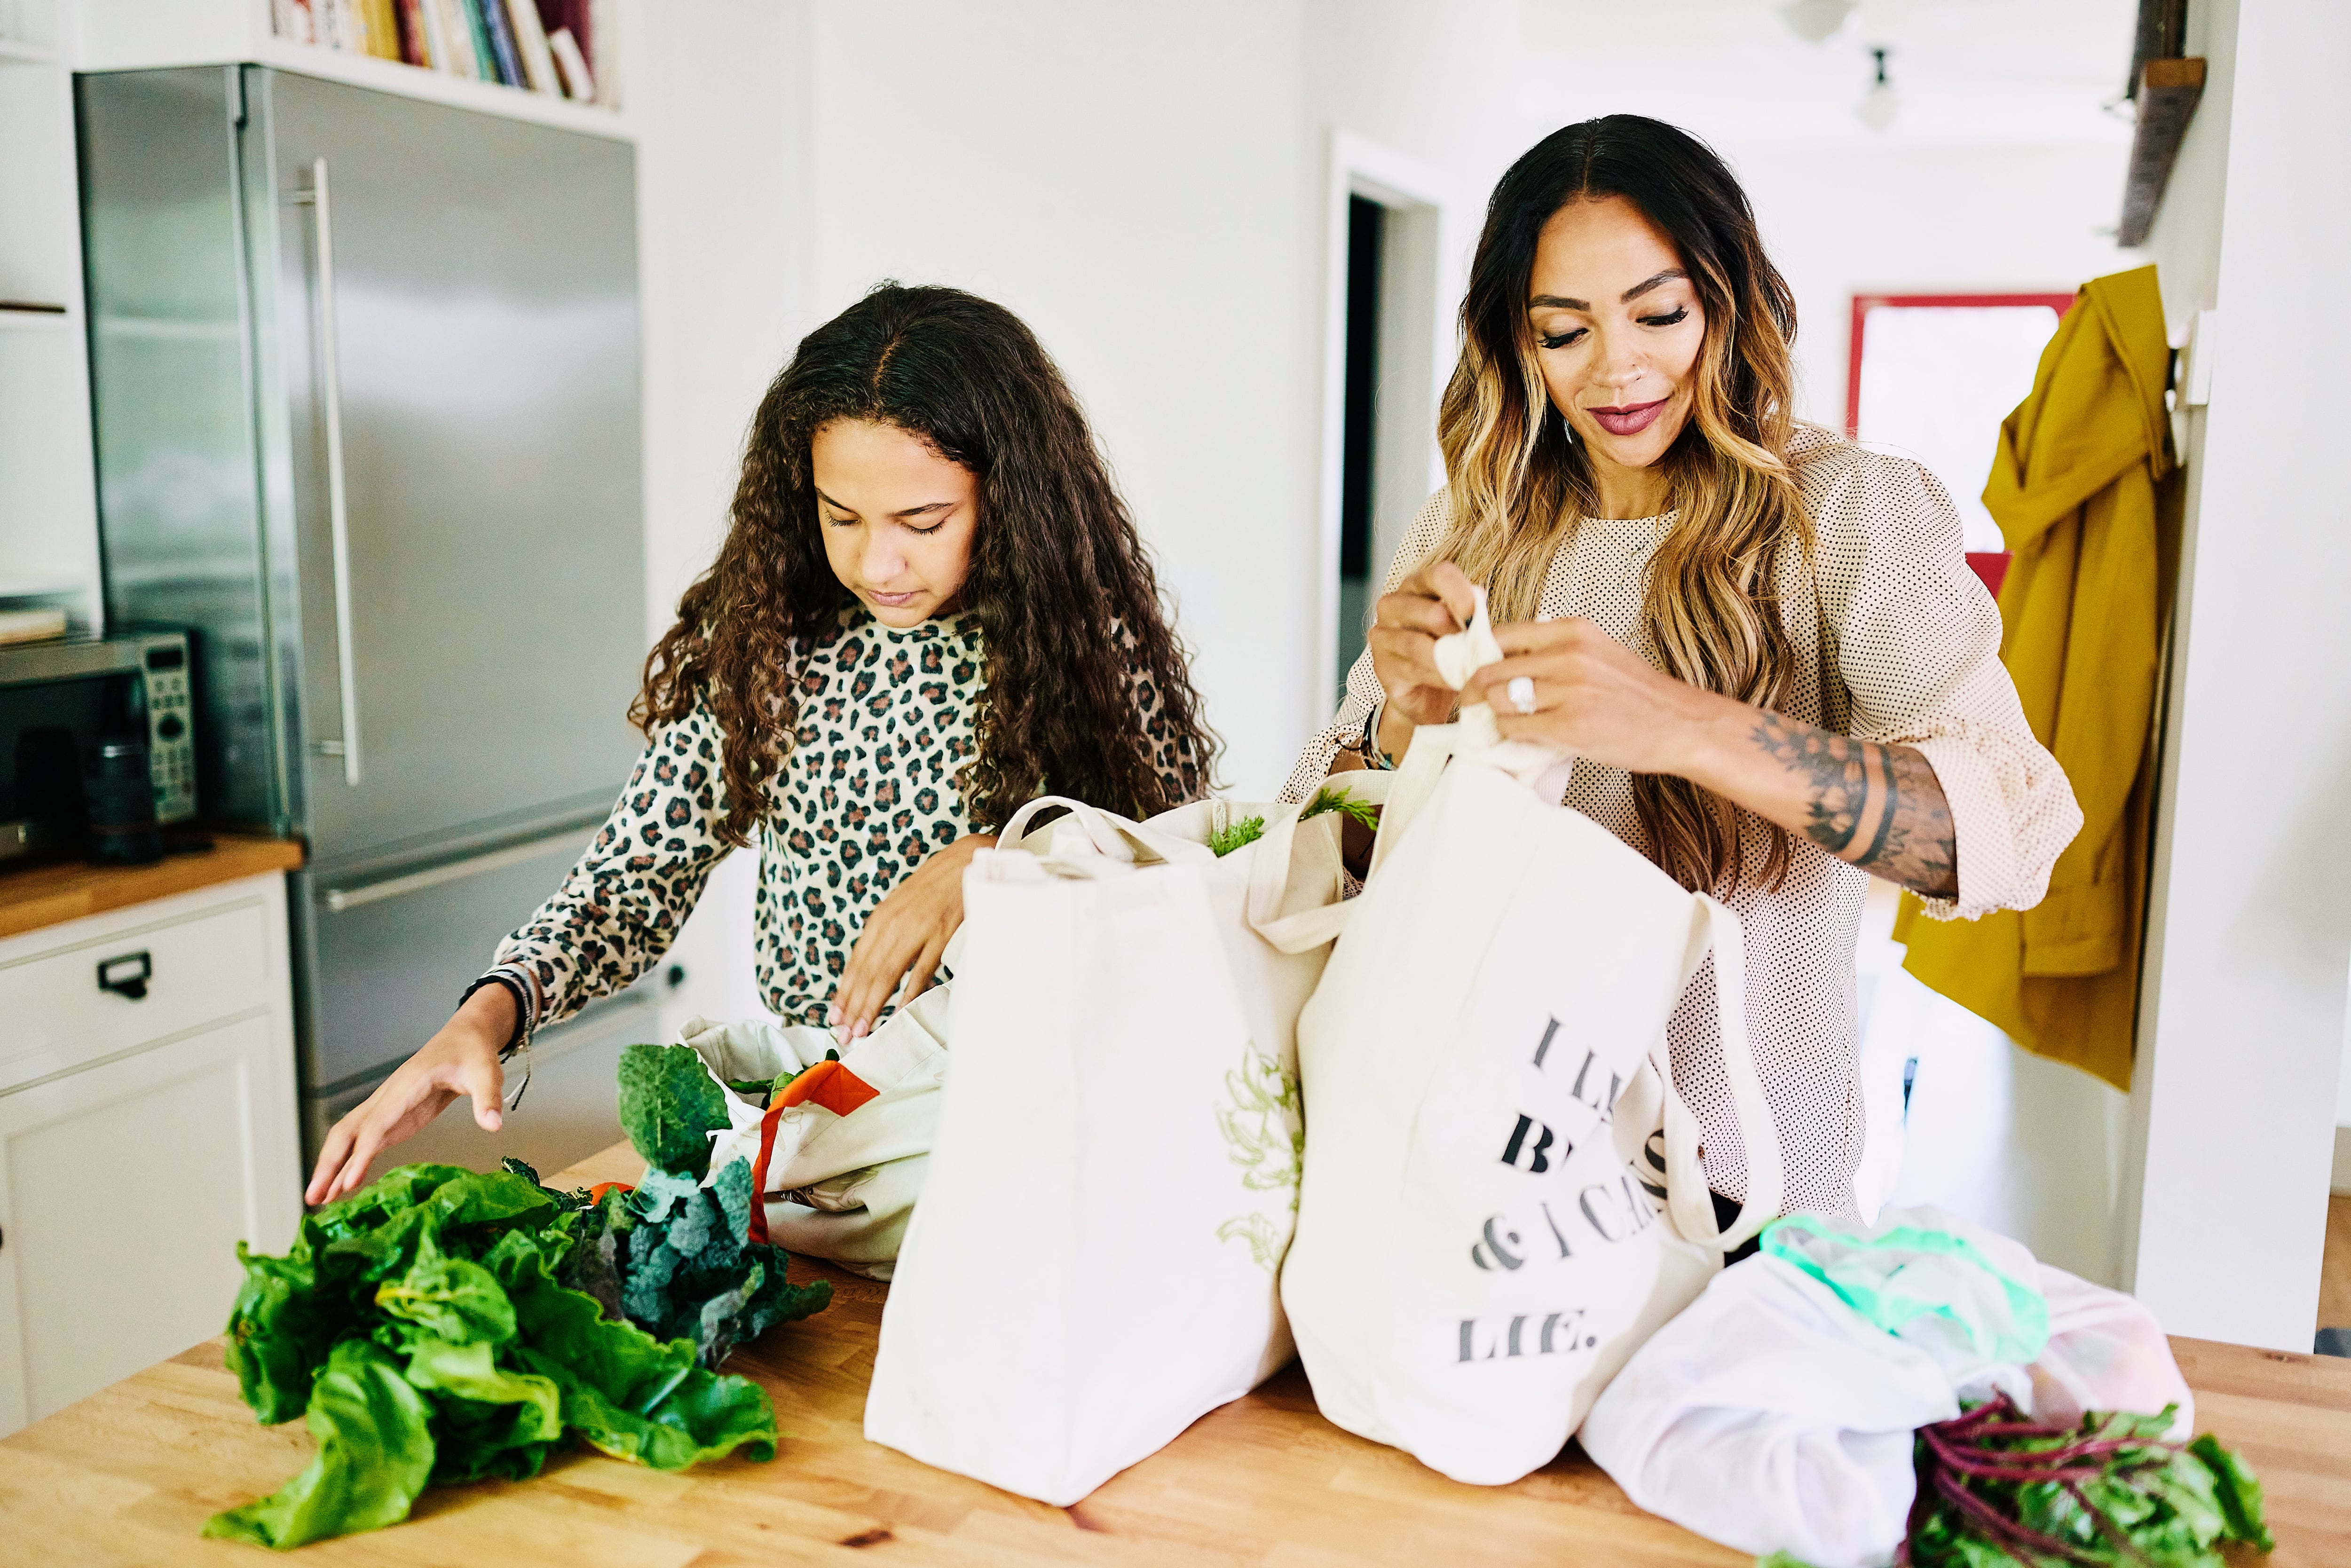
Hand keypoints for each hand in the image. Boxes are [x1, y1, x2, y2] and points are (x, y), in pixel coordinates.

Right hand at [305, 985, 513, 1204]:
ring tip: (318, 1200)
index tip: (348, 1182)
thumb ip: (488, 1098)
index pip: (376, 1124)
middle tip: (313, 1197)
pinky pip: (364, 1143)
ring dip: (332, 1166)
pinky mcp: (393, 1119)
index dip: (361, 1154)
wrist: (464, 1039)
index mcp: (406, 1086)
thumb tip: (493, 1125)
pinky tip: (342, 1187)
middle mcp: (387, 1098)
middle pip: (347, 1132)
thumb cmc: (472, 1054)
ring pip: (348, 1138)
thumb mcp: (485, 1072)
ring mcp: (386, 1109)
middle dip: (329, 1164)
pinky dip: (349, 1164)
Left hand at [829, 833, 995, 1040]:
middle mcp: (893, 923)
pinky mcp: (942, 934)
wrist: (967, 861)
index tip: (836, 1017)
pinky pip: (922, 969)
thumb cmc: (934, 886)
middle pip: (868, 972)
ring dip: (873, 1005)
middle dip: (853, 1006)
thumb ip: (887, 933)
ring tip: (862, 1029)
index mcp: (881, 918)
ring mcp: (918, 929)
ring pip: (888, 973)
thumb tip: (872, 966)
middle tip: (843, 1035)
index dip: (844, 992)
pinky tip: (899, 1011)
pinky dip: (909, 992)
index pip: (856, 962)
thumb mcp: (901, 905)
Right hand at [1368, 560, 1480, 759]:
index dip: (1460, 593)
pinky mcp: (1381, 666)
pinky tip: (1455, 680)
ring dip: (1449, 659)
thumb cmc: (1448, 650)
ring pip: (1417, 644)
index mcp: (1416, 585)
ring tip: (1469, 668)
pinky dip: (1439, 676)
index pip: (1439, 575)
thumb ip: (1468, 611)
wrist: (1429, 691)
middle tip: (1475, 649)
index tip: (1475, 615)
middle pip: (1429, 611)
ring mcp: (1382, 635)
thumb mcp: (1463, 626)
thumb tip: (1478, 597)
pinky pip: (1412, 669)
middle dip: (1457, 633)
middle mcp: (1393, 605)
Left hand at [1462, 617, 1737, 775]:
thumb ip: (1554, 650)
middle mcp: (1568, 655)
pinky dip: (1510, 734)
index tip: (1476, 672)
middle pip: (1492, 669)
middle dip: (1474, 689)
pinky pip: (1514, 727)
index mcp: (1572, 631)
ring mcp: (1569, 690)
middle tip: (1473, 703)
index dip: (1481, 656)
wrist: (1680, 724)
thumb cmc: (1636, 694)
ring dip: (1493, 714)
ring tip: (1503, 721)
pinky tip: (1522, 736)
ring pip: (1498, 699)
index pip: (1501, 636)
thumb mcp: (1597, 653)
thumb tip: (1504, 660)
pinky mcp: (1569, 725)